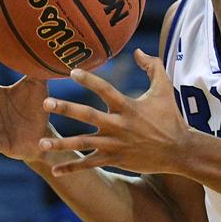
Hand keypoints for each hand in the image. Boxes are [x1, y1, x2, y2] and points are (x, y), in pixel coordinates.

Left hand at [37, 50, 189, 176]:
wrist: (179, 150)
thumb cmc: (170, 118)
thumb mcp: (165, 89)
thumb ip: (153, 67)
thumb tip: (138, 51)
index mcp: (128, 106)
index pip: (105, 89)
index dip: (89, 79)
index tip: (72, 71)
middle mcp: (118, 125)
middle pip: (87, 115)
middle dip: (66, 108)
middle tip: (45, 104)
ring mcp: (115, 144)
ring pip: (83, 143)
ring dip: (62, 143)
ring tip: (41, 142)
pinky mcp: (114, 160)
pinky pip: (89, 164)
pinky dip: (72, 168)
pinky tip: (54, 170)